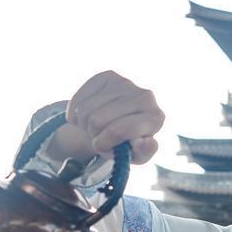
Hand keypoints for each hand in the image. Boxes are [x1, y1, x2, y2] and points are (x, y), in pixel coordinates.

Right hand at [49, 71, 164, 164]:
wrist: (118, 125)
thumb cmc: (128, 144)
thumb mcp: (136, 155)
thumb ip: (142, 152)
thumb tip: (142, 142)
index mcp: (156, 118)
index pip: (119, 130)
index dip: (103, 143)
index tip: (103, 147)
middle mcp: (146, 96)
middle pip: (97, 120)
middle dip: (92, 134)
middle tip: (99, 136)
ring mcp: (126, 83)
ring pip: (85, 109)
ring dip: (83, 124)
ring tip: (95, 127)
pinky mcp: (108, 76)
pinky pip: (78, 98)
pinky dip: (75, 113)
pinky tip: (89, 115)